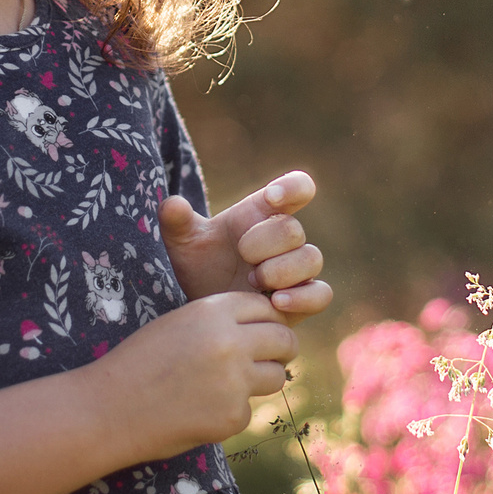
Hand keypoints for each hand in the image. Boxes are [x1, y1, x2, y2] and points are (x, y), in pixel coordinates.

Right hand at [87, 290, 299, 459]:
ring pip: (276, 376)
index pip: (265, 308)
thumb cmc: (137, 363)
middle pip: (285, 340)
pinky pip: (249, 410)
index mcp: (213, 311)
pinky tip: (198, 413)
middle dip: (280, 349)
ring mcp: (235, 381)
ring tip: (224, 387)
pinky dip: (230, 413)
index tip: (261, 332)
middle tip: (268, 359)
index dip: (266, 320)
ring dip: (260, 381)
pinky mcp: (232, 416)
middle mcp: (230, 342)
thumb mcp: (177, 325)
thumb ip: (220, 323)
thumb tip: (267, 330)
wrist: (106, 410)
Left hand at [158, 170, 330, 318]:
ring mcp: (297, 270)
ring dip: (282, 270)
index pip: (297, 188)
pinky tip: (275, 302)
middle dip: (266, 243)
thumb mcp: (183, 243)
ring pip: (311, 258)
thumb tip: (171, 205)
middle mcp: (285, 240)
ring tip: (253, 283)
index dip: (293, 187)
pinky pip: (321, 294)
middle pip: (294, 229)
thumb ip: (177, 222)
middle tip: (243, 258)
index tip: (271, 197)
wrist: (207, 306)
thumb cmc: (200, 266)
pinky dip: (304, 298)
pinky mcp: (303, 299)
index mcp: (263, 214)